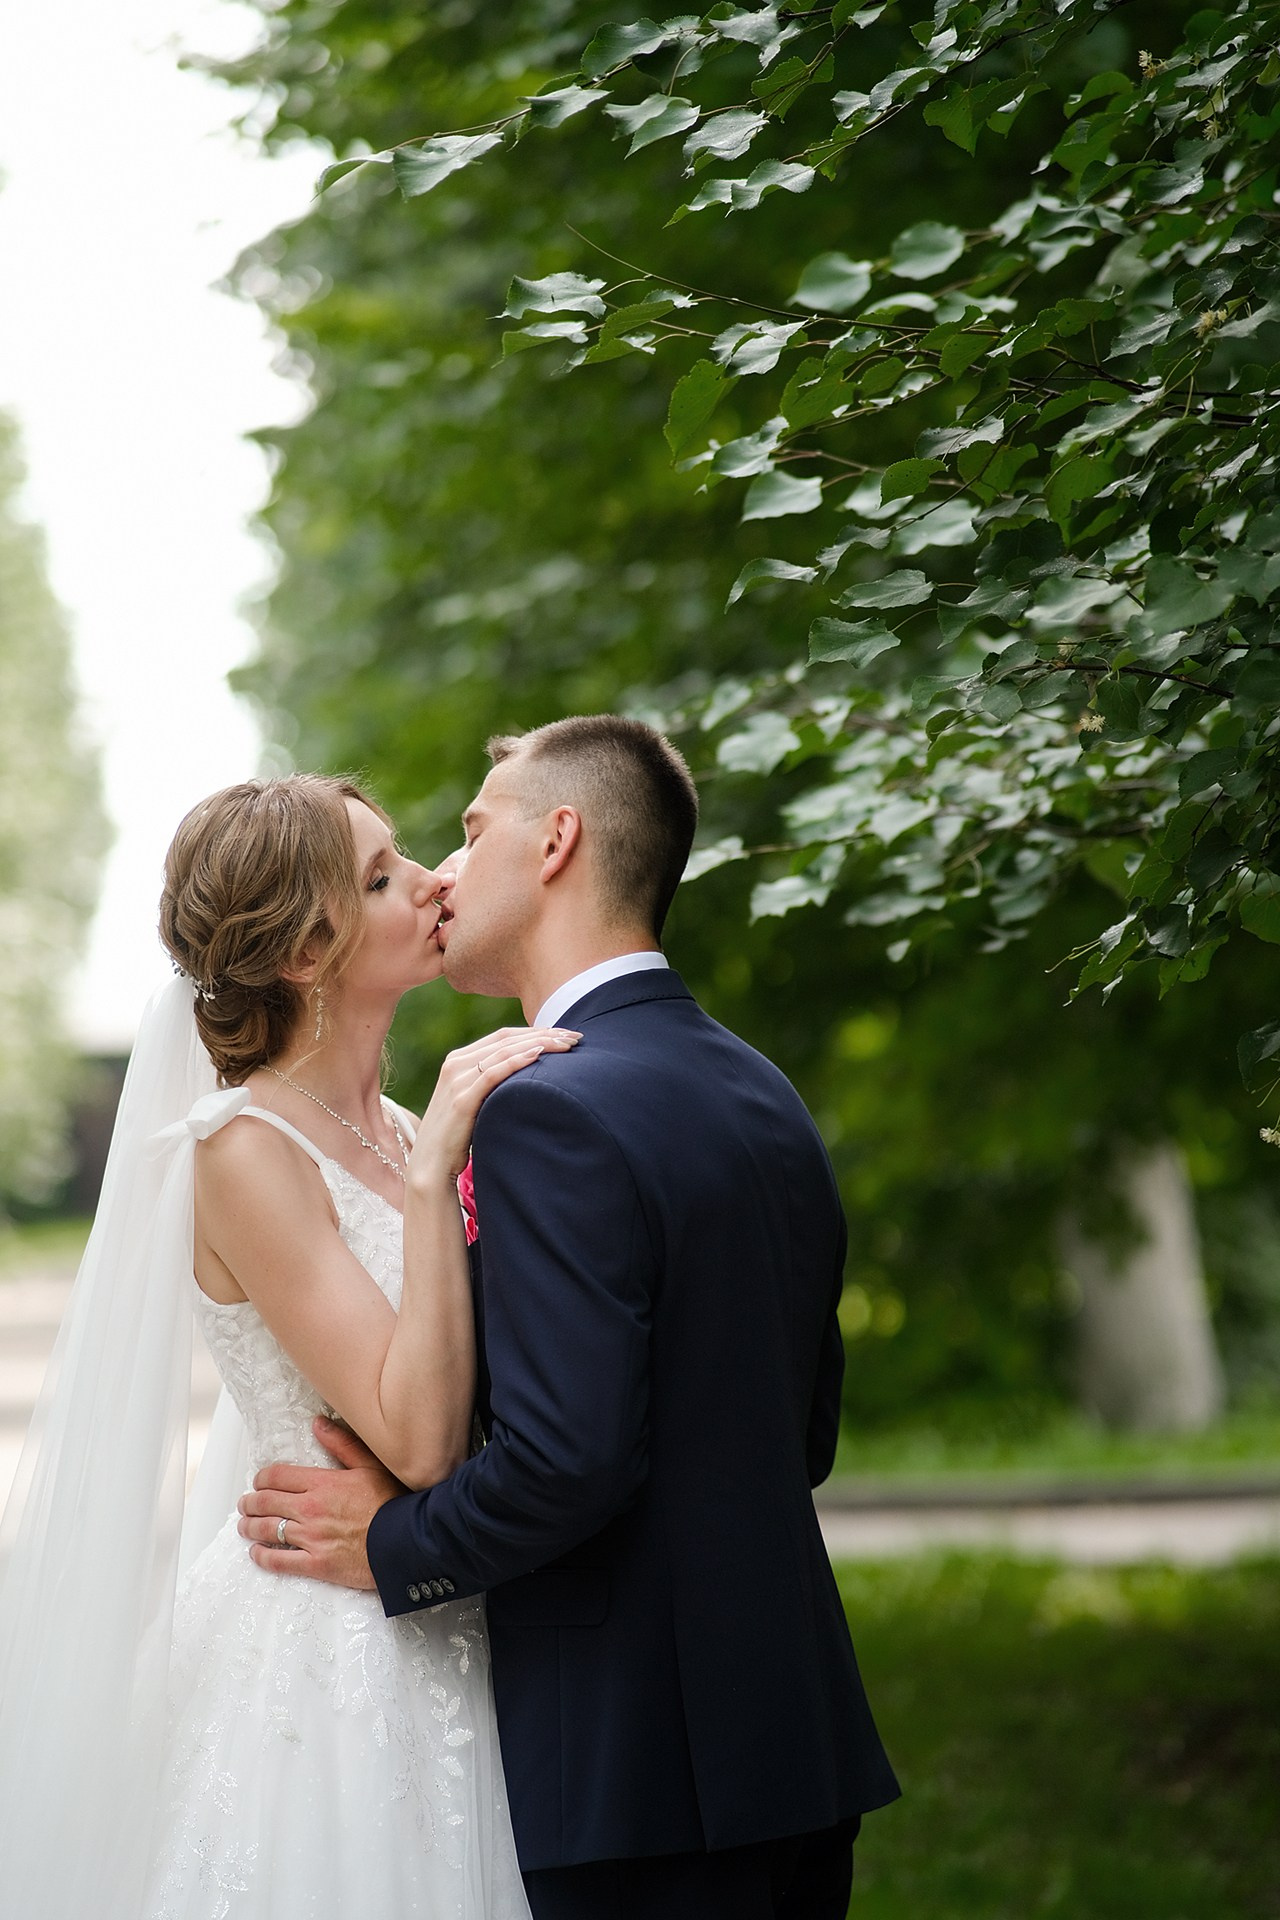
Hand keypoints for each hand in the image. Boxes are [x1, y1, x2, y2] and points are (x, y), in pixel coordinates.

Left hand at [237, 1417, 403, 1588]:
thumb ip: (342, 1443)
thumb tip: (319, 1423)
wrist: (404, 1541)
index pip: (278, 1477)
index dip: (262, 1479)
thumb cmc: (392, 1503)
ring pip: (268, 1530)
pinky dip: (262, 1556)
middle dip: (250, 1502)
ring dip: (250, 1527)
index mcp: (322, 1483)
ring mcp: (311, 1538)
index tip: (258, 1482)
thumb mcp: (370, 1464)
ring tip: (244, 1526)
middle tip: (245, 1504)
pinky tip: (255, 1553)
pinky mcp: (316, 1564)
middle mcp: (310, 1509)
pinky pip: (280, 1561)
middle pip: (266, 1503)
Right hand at [410, 1025, 580, 1182]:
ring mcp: (457, 1080)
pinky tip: (539, 1055)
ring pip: (504, 1051)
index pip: (503, 1036)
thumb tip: (527, 1078)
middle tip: (575, 1037)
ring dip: (539, 1044)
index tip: (565, 1034)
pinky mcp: (461, 1099)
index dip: (536, 1031)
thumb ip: (490, 1084)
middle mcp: (455, 1064)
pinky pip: (494, 1072)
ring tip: (566, 1044)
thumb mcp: (473, 1102)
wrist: (431, 1166)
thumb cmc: (457, 1137)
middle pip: (507, 1038)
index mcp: (458, 1060)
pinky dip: (518, 1061)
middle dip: (544, 1034)